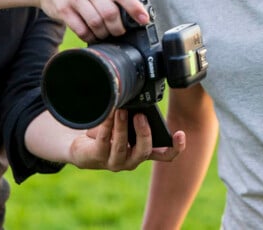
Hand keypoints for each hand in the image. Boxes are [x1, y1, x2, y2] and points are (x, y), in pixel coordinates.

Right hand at [36, 0, 148, 42]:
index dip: (135, 8)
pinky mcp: (63, 10)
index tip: (144, 20)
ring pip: (96, 23)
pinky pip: (81, 29)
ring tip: (105, 34)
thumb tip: (135, 12)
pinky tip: (92, 36)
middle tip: (119, 32)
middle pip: (110, 12)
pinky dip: (90, 37)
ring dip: (104, 34)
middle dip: (118, 28)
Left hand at [69, 109, 185, 170]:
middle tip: (140, 116)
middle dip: (144, 133)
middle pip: (144, 151)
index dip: (175, 148)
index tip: (180, 134)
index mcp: (144, 151)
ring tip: (121, 110)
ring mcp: (115, 161)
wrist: (82, 144)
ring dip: (122, 127)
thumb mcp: (126, 123)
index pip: (165, 155)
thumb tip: (139, 100)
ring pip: (121, 147)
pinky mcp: (97, 158)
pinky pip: (103, 142)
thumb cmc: (109, 132)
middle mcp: (132, 159)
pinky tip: (108, 114)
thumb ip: (136, 116)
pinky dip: (107, 126)